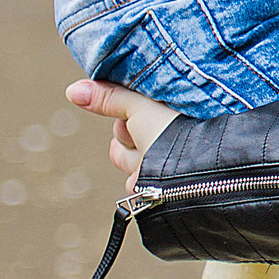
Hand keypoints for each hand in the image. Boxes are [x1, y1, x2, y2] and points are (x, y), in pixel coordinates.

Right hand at [66, 79, 180, 178]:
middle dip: (130, 138)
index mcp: (168, 110)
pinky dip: (142, 184)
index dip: (127, 113)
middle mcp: (169, 133)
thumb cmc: (182, 129)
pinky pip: (134, 186)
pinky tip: (160, 178)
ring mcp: (166, 162)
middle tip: (150, 135)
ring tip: (160, 157)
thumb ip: (110, 97)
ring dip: (136, 162)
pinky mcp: (161, 188)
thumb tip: (73, 90)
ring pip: (127, 162)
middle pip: (123, 137)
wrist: (205, 171)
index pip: (127, 109)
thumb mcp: (143, 108)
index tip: (136, 115)